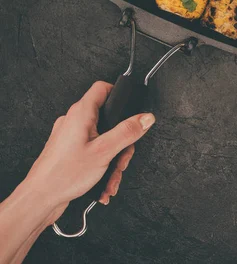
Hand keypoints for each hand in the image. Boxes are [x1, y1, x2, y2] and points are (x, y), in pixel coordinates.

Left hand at [24, 81, 154, 223]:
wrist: (39, 200)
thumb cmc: (63, 175)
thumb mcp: (104, 151)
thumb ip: (127, 132)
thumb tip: (145, 118)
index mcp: (81, 112)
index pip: (102, 88)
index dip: (119, 94)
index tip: (131, 109)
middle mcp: (74, 120)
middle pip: (108, 120)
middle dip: (120, 143)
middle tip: (121, 159)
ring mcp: (70, 136)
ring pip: (101, 140)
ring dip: (111, 161)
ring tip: (111, 179)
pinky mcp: (68, 151)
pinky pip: (91, 152)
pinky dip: (100, 166)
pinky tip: (102, 185)